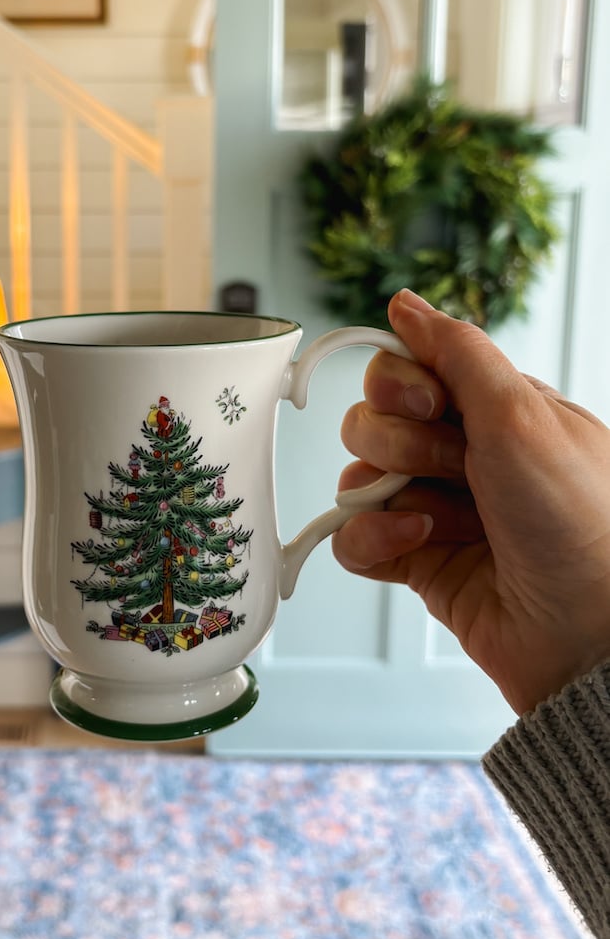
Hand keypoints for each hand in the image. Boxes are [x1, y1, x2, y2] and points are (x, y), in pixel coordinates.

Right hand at [333, 288, 609, 714]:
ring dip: (390, 492)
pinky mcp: (415, 559)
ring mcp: (436, 505)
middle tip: (453, 467)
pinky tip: (416, 543)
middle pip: (373, 417)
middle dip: (400, 441)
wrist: (585, 634)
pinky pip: (352, 534)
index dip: (401, 382)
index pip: (407, 368)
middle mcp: (462, 453)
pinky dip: (373, 538)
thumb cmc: (577, 524)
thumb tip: (406, 305)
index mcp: (493, 410)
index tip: (431, 404)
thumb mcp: (523, 415)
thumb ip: (458, 351)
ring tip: (444, 519)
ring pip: (357, 474)